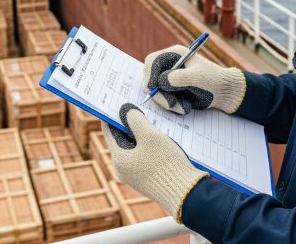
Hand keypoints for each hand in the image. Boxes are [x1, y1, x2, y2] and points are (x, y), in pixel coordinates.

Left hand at [102, 103, 207, 222]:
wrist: (186, 193)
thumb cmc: (166, 163)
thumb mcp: (150, 135)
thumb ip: (135, 119)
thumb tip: (126, 111)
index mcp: (119, 160)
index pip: (109, 131)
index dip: (112, 115)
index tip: (116, 102)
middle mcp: (123, 170)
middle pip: (122, 140)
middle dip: (129, 124)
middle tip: (136, 107)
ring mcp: (136, 176)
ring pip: (135, 148)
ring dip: (141, 135)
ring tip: (151, 120)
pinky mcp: (149, 179)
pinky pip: (145, 157)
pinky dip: (149, 146)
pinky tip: (161, 139)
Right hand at [144, 45, 245, 113]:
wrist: (223, 92)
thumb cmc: (212, 80)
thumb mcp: (197, 77)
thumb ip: (179, 77)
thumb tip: (161, 82)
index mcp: (173, 54)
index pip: (152, 61)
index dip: (150, 75)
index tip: (153, 88)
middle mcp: (168, 65)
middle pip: (150, 78)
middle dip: (159, 94)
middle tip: (171, 105)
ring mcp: (169, 78)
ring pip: (156, 92)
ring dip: (167, 103)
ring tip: (184, 108)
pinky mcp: (171, 91)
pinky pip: (163, 100)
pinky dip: (172, 106)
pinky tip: (185, 107)